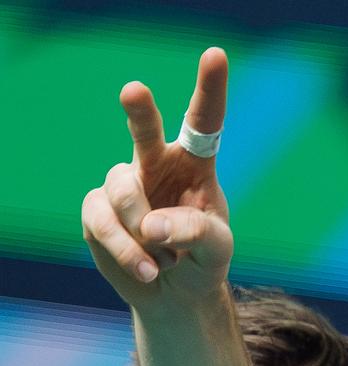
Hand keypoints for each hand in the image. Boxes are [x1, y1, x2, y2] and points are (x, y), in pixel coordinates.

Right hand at [80, 47, 232, 306]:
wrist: (175, 293)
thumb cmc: (203, 261)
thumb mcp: (217, 249)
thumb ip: (196, 232)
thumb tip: (153, 226)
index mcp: (195, 165)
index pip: (203, 123)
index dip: (209, 89)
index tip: (216, 55)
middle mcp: (155, 165)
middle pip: (144, 131)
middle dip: (138, 111)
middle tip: (134, 91)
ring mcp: (123, 184)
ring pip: (123, 191)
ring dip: (142, 232)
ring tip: (162, 261)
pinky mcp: (97, 209)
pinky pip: (103, 222)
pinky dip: (125, 251)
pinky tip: (146, 268)